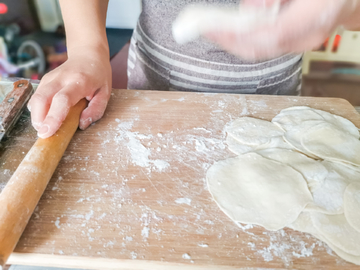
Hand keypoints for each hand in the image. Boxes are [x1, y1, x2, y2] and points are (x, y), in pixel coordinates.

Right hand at [28, 45, 111, 137]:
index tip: (47, 132)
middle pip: (42, 99)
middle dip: (39, 119)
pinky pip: (36, 97)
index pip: (62, 100)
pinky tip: (46, 116)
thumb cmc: (98, 76)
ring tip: (46, 127)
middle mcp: (61, 78)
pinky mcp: (44, 80)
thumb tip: (81, 125)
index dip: (53, 117)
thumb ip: (95, 111)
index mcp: (79, 81)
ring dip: (37, 116)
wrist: (88, 54)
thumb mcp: (105, 94)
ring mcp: (50, 78)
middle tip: (44, 134)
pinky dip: (38, 110)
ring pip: (35, 98)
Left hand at [204, 0, 359, 59]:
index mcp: (315, 16)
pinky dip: (245, 38)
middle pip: (259, 48)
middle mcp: (308, 36)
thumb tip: (251, 9)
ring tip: (214, 26)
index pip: (269, 35)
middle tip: (205, 28)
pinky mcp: (295, 41)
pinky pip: (265, 45)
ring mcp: (302, 42)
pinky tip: (233, 29)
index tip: (212, 27)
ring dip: (234, 38)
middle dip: (228, 40)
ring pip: (260, 49)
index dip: (238, 34)